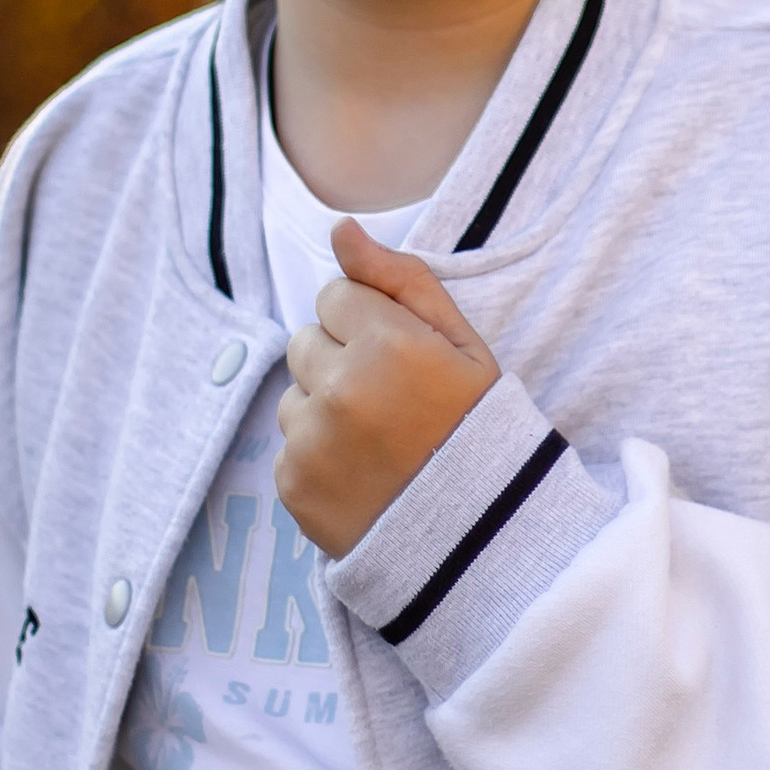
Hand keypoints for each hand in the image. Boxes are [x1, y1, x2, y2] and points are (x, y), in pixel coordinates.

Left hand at [277, 216, 498, 556]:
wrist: (481, 539)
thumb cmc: (480, 431)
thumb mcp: (462, 346)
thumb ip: (399, 278)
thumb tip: (340, 230)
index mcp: (386, 344)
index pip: (335, 296)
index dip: (370, 323)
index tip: (401, 359)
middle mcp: (340, 388)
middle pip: (306, 341)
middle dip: (340, 360)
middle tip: (390, 402)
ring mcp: (311, 439)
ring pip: (292, 395)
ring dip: (324, 408)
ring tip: (377, 442)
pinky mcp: (293, 484)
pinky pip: (288, 447)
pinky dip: (317, 456)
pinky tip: (362, 474)